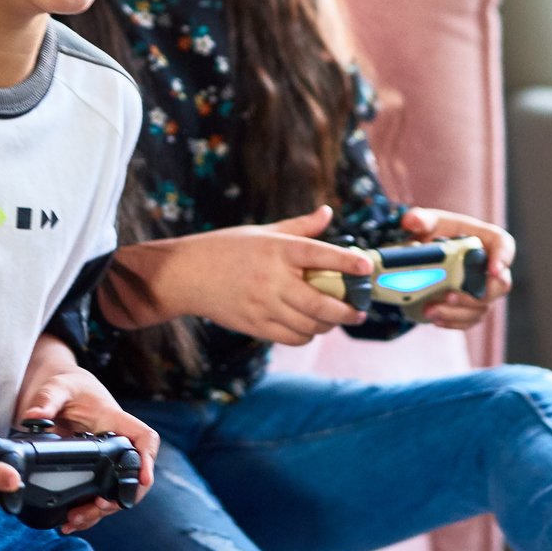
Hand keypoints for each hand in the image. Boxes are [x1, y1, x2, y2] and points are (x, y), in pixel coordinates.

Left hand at [15, 364, 159, 534]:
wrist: (57, 391)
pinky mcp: (89, 471)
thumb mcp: (55, 388)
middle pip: (131, 476)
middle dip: (119, 497)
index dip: (147, 460)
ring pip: (113, 492)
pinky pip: (95, 495)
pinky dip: (86, 512)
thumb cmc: (65, 385)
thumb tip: (34, 416)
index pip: (143, 439)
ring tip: (74, 521)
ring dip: (98, 511)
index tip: (142, 479)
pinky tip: (69, 523)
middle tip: (96, 507)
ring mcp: (103, 460)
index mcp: (115, 421)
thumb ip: (46, 400)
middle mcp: (114, 444)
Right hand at [110, 206, 374, 344]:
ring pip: (309, 324)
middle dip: (347, 311)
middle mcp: (272, 279)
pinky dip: (306, 335)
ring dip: (328, 325)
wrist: (185, 275)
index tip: (366, 268)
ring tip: (335, 318)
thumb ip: (299, 226)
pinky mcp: (254, 325)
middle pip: (321, 302)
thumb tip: (328, 213)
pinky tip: (310, 327)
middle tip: (359, 311)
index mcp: (276, 249)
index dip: (346, 262)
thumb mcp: (262, 232)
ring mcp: (263, 305)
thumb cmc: (225, 248)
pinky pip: (291, 337)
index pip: (319, 254)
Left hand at [398, 205, 514, 330]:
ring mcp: (481, 290)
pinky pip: (468, 321)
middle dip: (479, 295)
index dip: (503, 258)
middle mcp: (487, 267)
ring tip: (430, 310)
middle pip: (501, 285)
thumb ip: (420, 220)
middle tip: (450, 296)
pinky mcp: (469, 308)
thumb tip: (411, 221)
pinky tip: (434, 319)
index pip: (503, 244)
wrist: (420, 256)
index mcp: (482, 239)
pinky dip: (452, 322)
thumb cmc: (431, 233)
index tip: (493, 270)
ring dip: (458, 313)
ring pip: (482, 308)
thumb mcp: (425, 223)